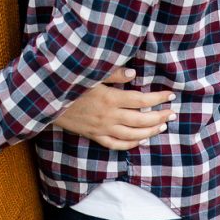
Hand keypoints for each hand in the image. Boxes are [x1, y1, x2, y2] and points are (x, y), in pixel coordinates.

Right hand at [54, 69, 176, 149]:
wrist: (46, 100)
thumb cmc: (69, 82)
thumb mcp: (90, 73)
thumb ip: (113, 73)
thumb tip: (134, 74)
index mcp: (110, 98)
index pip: (142, 101)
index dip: (159, 98)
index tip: (171, 95)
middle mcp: (109, 116)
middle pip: (142, 120)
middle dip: (160, 116)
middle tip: (173, 112)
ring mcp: (102, 128)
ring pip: (133, 135)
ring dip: (150, 131)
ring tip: (163, 125)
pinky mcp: (95, 136)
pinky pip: (116, 145)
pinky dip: (131, 144)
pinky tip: (140, 140)